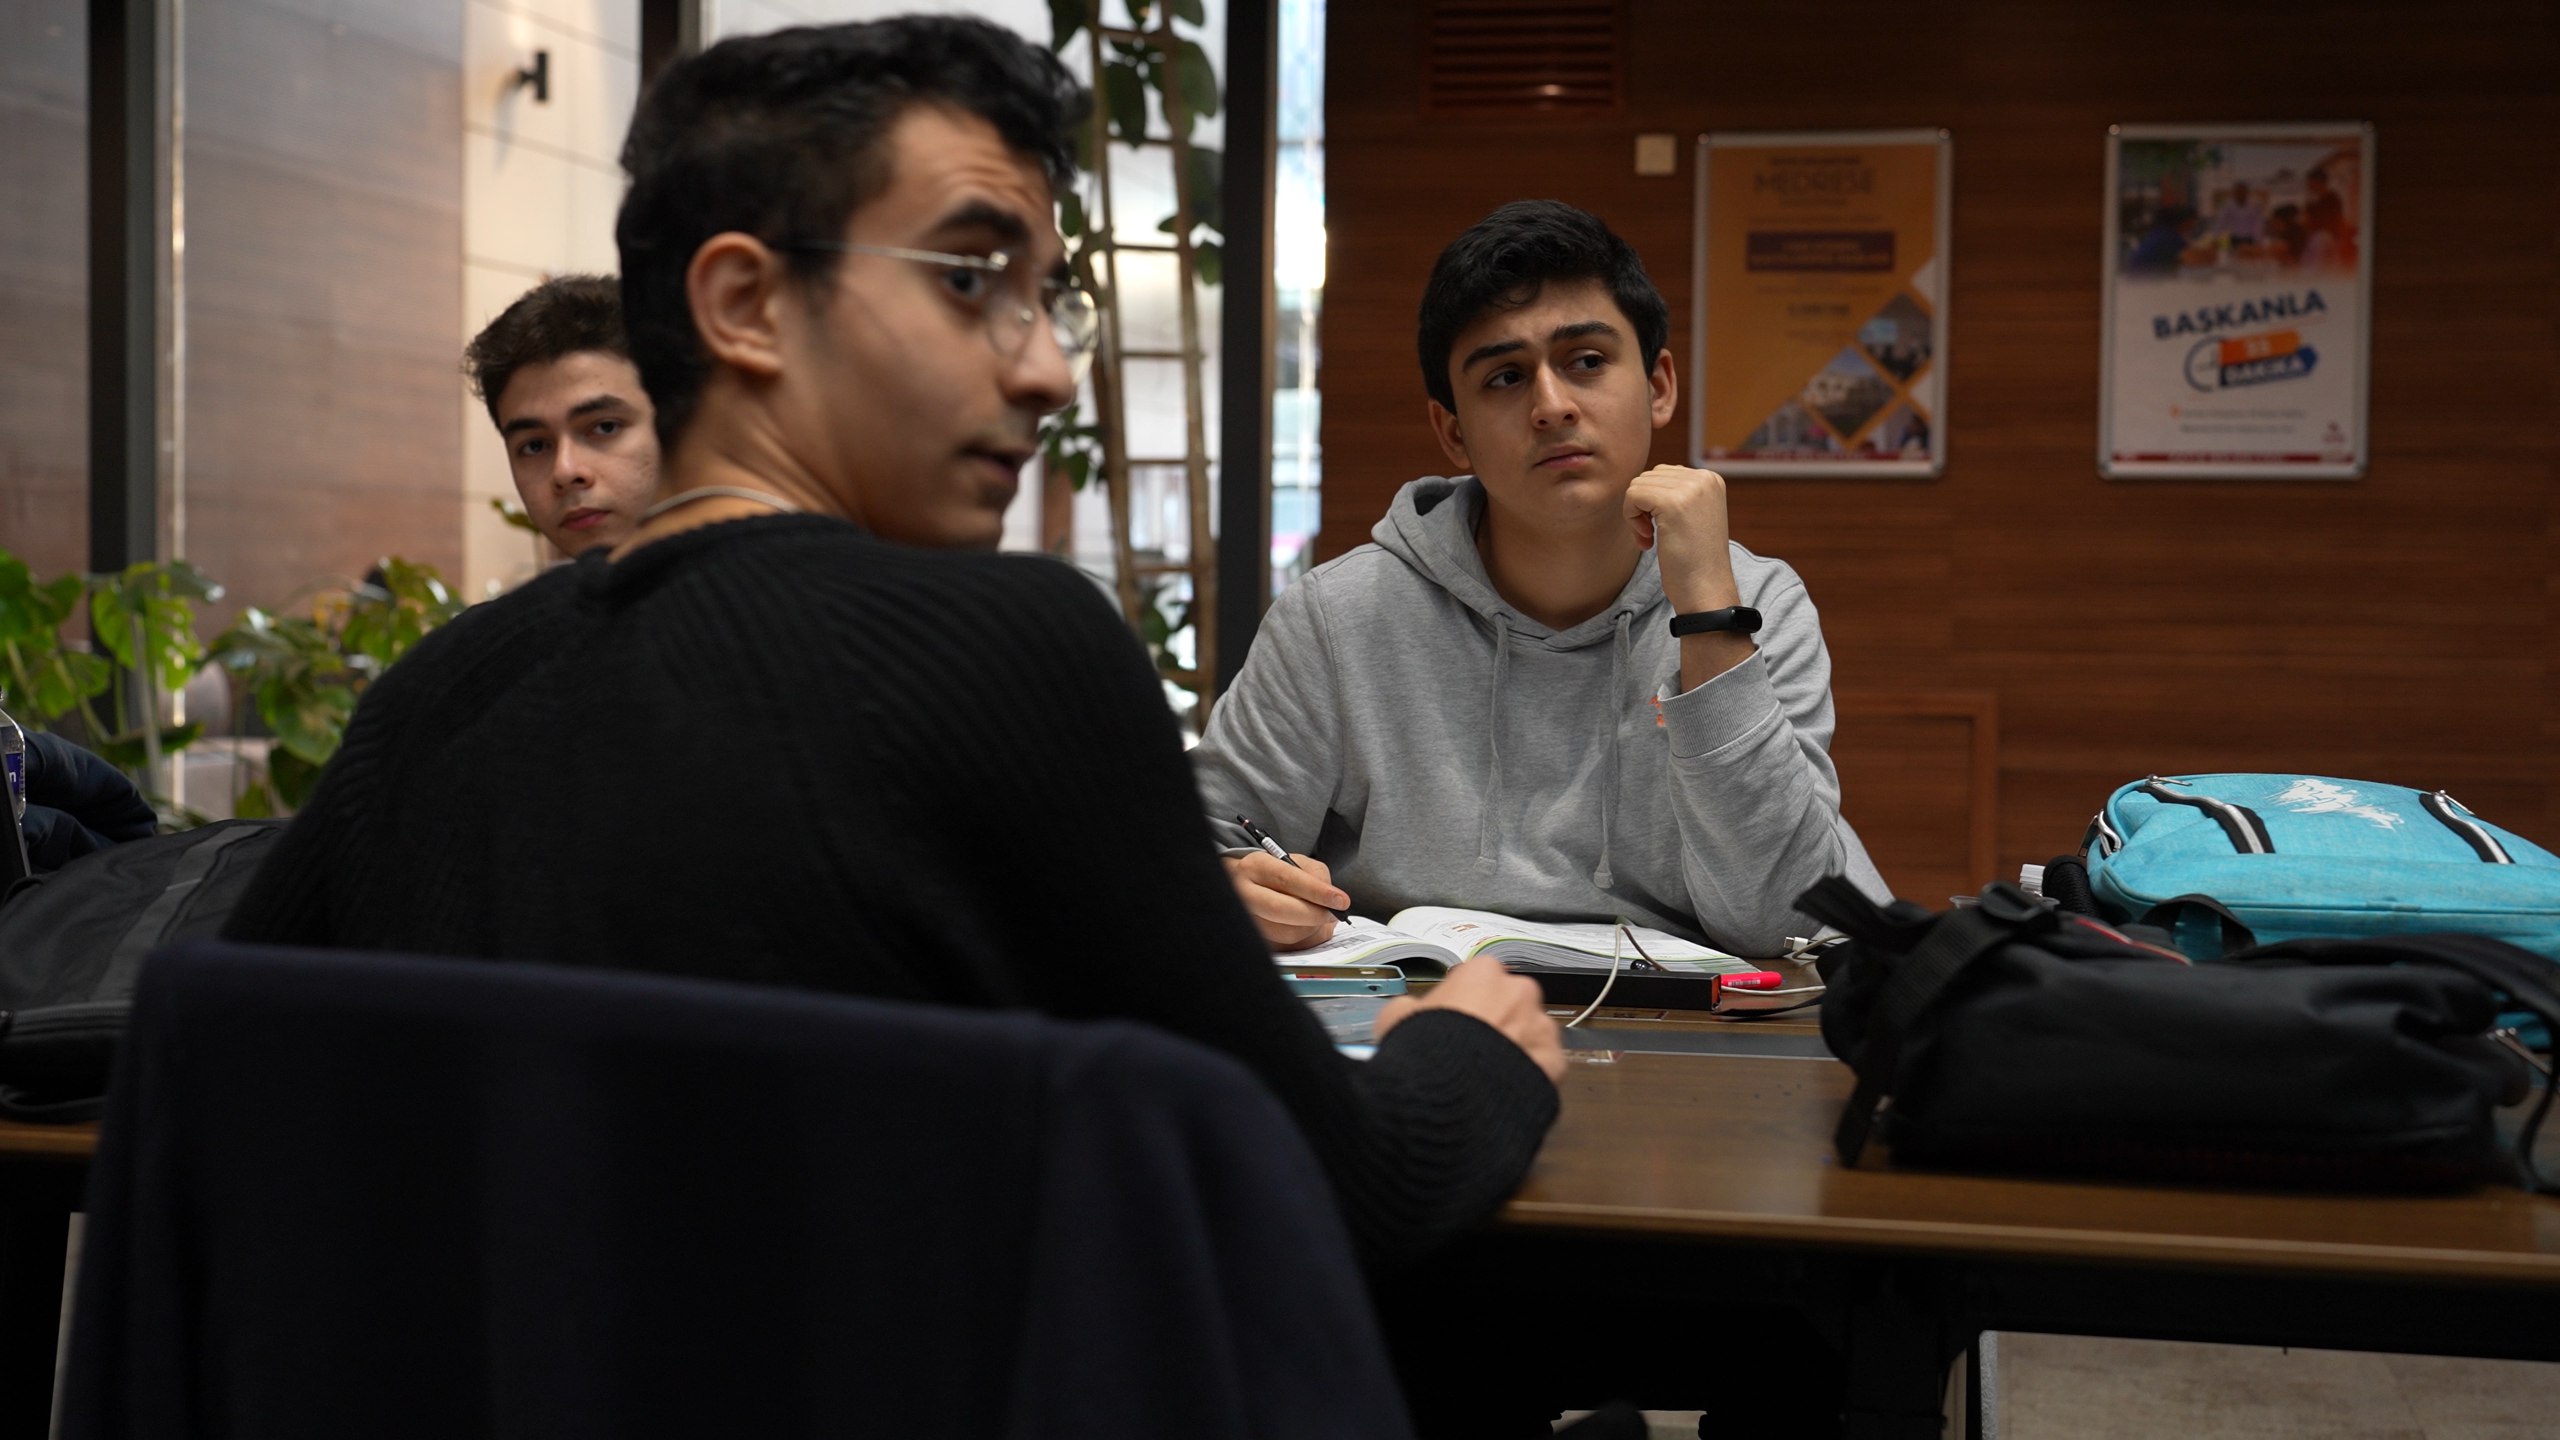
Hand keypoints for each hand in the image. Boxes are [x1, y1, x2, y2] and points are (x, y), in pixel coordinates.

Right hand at [1225, 850, 1348, 950]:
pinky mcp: (1254, 939)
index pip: (1287, 879)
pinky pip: (1287, 947)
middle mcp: (1244, 893)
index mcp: (1256, 867)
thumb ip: (1317, 875)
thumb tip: (1332, 899)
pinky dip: (1306, 939)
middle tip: (1334, 914)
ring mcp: (1247, 919)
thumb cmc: (1276, 874)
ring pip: (1285, 933)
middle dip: (1314, 914)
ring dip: (1312, 929)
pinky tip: (1309, 927)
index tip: (1340, 900)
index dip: (1317, 891)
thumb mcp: (1297, 862)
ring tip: (1321, 918)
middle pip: (1279, 909)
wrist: (1247, 886)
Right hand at [1373, 956, 1564, 1084]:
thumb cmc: (1424, 1051)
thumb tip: (1411, 1010)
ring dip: (1515, 1046)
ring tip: (1488, 1074)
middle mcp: (1519, 992)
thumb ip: (1411, 1006)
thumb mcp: (1396, 1018)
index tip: (1455, 1019)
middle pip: (1511, 1002)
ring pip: (1531, 1033)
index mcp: (1482, 973)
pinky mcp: (1555, 1061)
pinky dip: (1529, 1074)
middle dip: (1497, 1020)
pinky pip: (1543, 1064)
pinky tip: (1506, 1089)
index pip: (1478, 978)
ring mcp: (1541, 1026)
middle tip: (1472, 1048)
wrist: (1452, 1096)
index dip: (1465, 1000)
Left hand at [1623, 463, 1739, 613]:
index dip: (1653, 502)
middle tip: (1653, 536)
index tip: (1662, 529)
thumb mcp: (1692, 516)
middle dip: (1643, 507)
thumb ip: (1676, 493)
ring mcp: (1690, 489)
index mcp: (1710, 479)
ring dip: (1636, 514)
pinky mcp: (1672, 502)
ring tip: (1651, 538)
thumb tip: (1642, 481)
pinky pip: (1632, 496)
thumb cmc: (1694, 560)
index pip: (1663, 473)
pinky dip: (1631, 519)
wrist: (1706, 589)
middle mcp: (1704, 478)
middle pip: (1648, 477)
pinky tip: (1648, 540)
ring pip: (1638, 485)